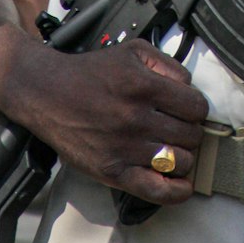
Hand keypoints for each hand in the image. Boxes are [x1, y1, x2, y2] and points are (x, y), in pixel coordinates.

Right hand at [13, 36, 208, 206]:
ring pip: (180, 162)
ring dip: (183, 156)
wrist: (47, 93)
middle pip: (191, 135)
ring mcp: (124, 147)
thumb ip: (167, 63)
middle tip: (178, 128)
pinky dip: (176, 191)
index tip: (188, 110)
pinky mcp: (111, 171)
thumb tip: (191, 86)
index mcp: (144, 86)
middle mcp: (135, 118)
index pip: (196, 107)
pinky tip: (182, 185)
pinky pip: (156, 190)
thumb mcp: (132, 51)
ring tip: (172, 147)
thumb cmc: (90, 72)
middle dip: (191, 131)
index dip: (197, 108)